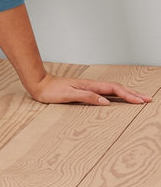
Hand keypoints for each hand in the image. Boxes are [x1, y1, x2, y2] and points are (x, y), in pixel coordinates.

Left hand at [28, 72, 152, 105]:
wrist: (38, 84)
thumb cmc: (50, 90)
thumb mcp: (68, 95)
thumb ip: (87, 97)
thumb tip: (106, 102)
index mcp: (89, 86)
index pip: (114, 89)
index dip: (128, 95)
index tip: (140, 101)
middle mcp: (91, 85)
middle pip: (117, 88)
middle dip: (133, 94)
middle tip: (147, 99)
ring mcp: (88, 87)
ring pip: (112, 90)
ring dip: (126, 94)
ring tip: (138, 98)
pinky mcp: (84, 91)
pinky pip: (105, 92)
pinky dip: (116, 95)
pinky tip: (118, 99)